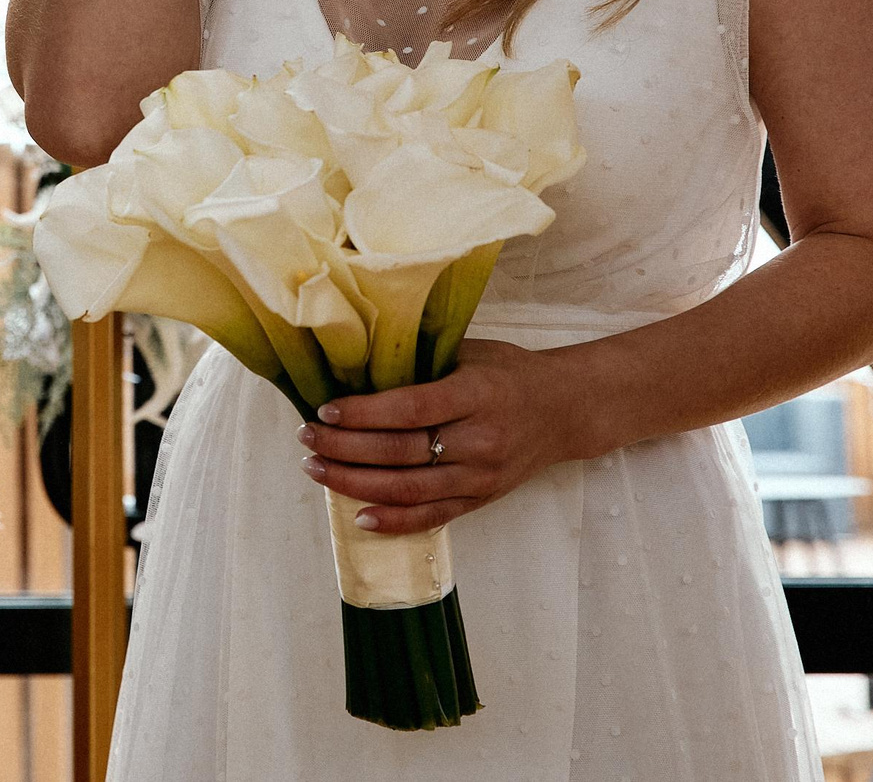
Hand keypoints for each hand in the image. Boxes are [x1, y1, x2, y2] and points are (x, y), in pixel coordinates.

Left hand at [296, 341, 584, 533]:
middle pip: (401, 453)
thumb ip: (423, 362)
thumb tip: (357, 366)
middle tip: (306, 440)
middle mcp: (479, 439)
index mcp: (476, 394)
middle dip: (345, 449)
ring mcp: (481, 476)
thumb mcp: (471, 352)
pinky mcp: (482, 499)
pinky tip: (359, 515)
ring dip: (356, 483)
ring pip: (409, 489)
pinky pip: (432, 516)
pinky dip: (394, 521)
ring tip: (317, 470)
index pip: (410, 409)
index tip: (324, 411)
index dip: (363, 414)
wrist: (565, 409)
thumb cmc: (509, 372)